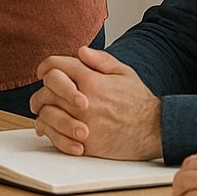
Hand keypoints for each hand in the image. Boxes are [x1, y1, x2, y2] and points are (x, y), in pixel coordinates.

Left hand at [31, 47, 161, 158]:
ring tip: (41, 112)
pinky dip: (49, 132)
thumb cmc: (139, 101)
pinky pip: (56, 137)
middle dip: (41, 91)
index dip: (45, 66)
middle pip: (47, 90)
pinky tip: (48, 129)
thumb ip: (100, 59)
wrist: (156, 131)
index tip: (42, 71)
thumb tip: (79, 51)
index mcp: (92, 80)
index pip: (55, 66)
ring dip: (41, 112)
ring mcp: (84, 123)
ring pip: (47, 113)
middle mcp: (84, 100)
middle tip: (41, 96)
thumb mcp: (124, 72)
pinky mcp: (85, 144)